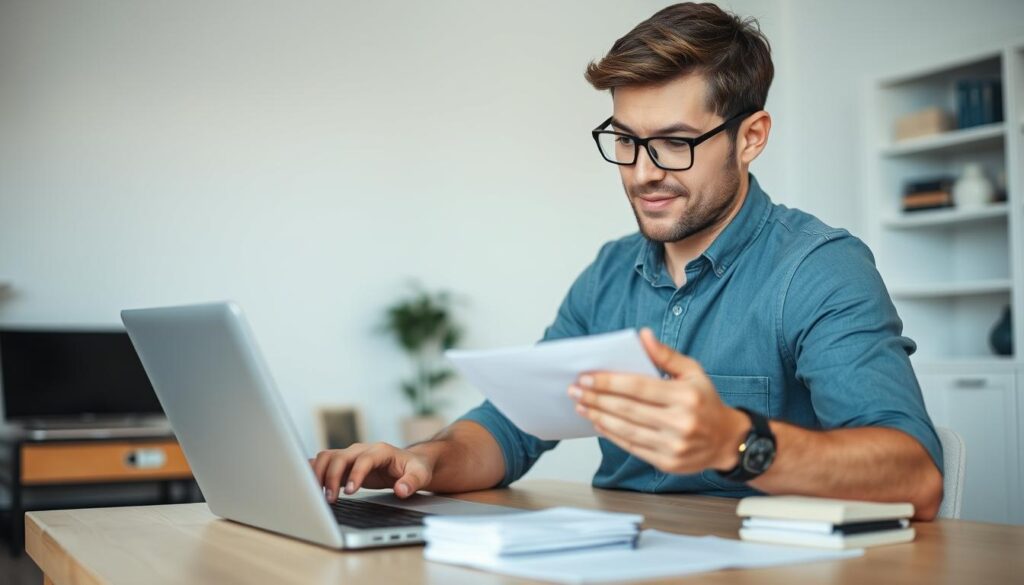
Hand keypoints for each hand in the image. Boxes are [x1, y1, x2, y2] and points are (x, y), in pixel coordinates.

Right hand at [310, 442, 433, 501]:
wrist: (409, 463)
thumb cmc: (415, 468)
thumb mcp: (421, 474)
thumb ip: (412, 482)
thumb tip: (401, 490)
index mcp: (380, 450)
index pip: (364, 459)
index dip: (355, 474)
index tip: (350, 491)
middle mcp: (362, 449)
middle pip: (339, 456)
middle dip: (331, 477)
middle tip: (330, 499)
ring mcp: (351, 455)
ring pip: (327, 457)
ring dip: (319, 474)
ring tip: (319, 496)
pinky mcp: (344, 464)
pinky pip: (324, 463)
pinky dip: (314, 472)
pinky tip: (308, 486)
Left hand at [568, 328, 748, 474]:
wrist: (727, 441)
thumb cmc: (706, 402)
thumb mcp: (693, 372)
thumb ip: (666, 355)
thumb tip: (642, 336)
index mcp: (685, 395)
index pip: (638, 386)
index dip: (608, 382)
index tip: (586, 377)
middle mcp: (680, 422)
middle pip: (627, 408)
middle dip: (596, 398)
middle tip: (575, 390)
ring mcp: (673, 445)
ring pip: (626, 429)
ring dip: (598, 416)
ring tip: (581, 406)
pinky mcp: (667, 462)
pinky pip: (631, 446)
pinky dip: (611, 434)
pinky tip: (598, 423)